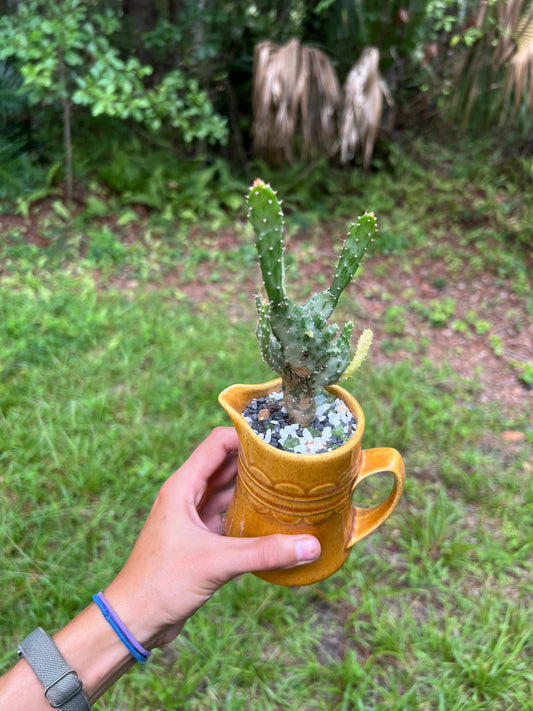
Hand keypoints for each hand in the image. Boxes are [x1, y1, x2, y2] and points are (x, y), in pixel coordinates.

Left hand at [105, 427, 320, 647]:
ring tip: (289, 482)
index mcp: (182, 486)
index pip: (217, 444)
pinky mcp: (200, 538)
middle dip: (256, 459)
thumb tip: (310, 545)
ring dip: (254, 485)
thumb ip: (264, 552)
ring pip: (228, 490)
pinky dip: (248, 511)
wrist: (133, 620)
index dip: (246, 436)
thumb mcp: (216, 562)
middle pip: (226, 464)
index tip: (277, 437)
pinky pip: (228, 514)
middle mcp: (187, 495)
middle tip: (291, 459)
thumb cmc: (160, 584)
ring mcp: (193, 516)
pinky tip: (273, 515)